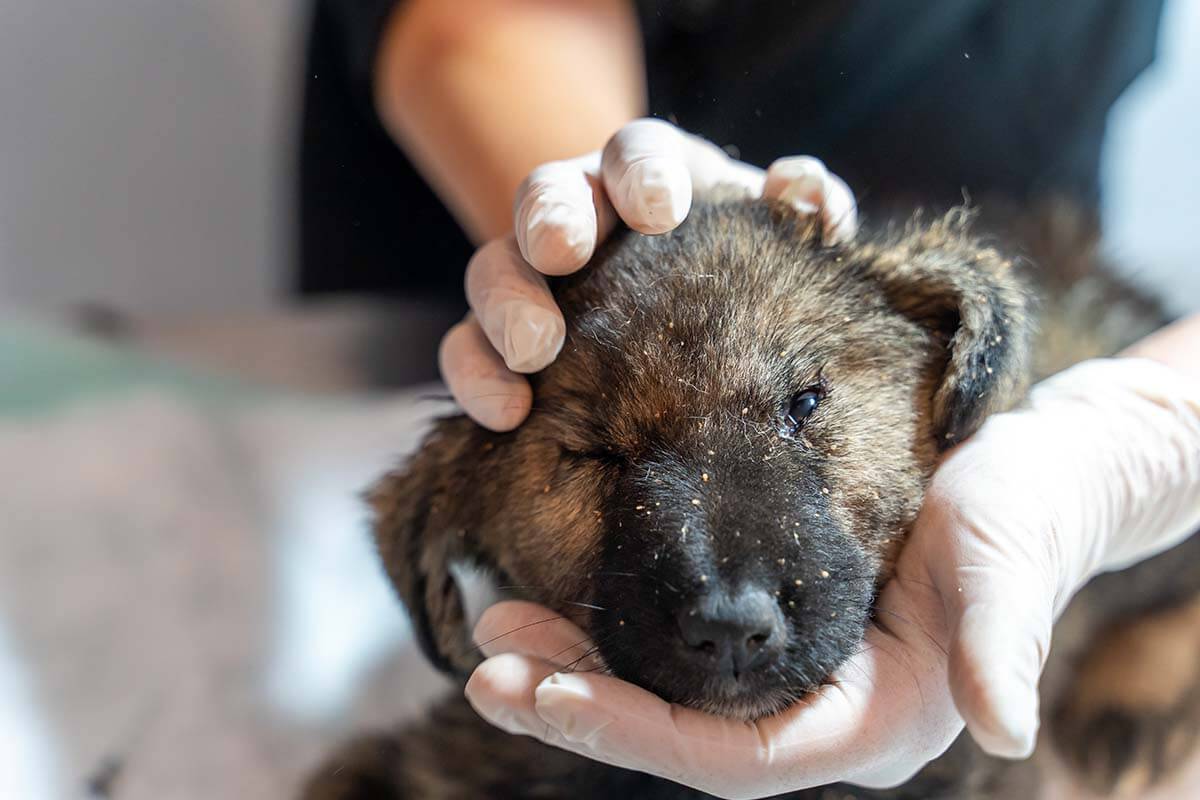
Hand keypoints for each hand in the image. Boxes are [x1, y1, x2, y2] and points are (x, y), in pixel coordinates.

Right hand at [438, 118, 857, 430]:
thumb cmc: (727, 266)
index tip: (662, 210)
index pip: (636, 152)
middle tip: (563, 251)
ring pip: (491, 270)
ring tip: (534, 351)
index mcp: (643, 178)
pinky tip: (506, 414)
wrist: (679, 319)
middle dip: (552, 219)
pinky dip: (478, 377)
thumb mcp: (765, 231)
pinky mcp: (494, 337)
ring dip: (507, 304)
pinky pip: (466, 349)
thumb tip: (808, 199)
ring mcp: (526, 274)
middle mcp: (575, 212)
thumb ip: (799, 211)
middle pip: (546, 195)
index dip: (643, 174)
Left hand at [463, 358, 1199, 797]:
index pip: (735, 754)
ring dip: (576, 662)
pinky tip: (556, 595)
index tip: (549, 693)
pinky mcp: (774, 629)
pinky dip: (614, 626)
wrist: (1036, 470)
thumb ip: (1003, 644)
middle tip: (485, 661)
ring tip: (495, 625)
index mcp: (871, 718)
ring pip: (665, 691)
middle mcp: (818, 711)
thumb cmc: (1025, 513)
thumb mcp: (1010, 567)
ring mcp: (792, 673)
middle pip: (678, 732)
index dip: (638, 731)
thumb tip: (1004, 730)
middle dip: (578, 703)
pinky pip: (678, 644)